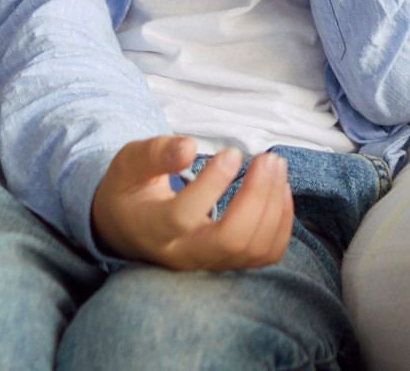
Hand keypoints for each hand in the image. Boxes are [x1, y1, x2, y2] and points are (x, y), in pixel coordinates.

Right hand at [92, 139, 294, 270]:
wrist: (129, 228)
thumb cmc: (130, 189)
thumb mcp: (130, 163)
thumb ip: (156, 154)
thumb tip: (189, 147)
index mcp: (152, 227)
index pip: (184, 216)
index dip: (213, 184)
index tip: (232, 152)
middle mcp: (182, 253)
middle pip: (230, 239)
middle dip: (258, 196)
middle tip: (268, 158)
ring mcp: (207, 262)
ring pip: (252, 249)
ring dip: (274, 206)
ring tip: (275, 166)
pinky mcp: (227, 262)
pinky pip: (265, 255)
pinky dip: (281, 224)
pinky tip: (280, 191)